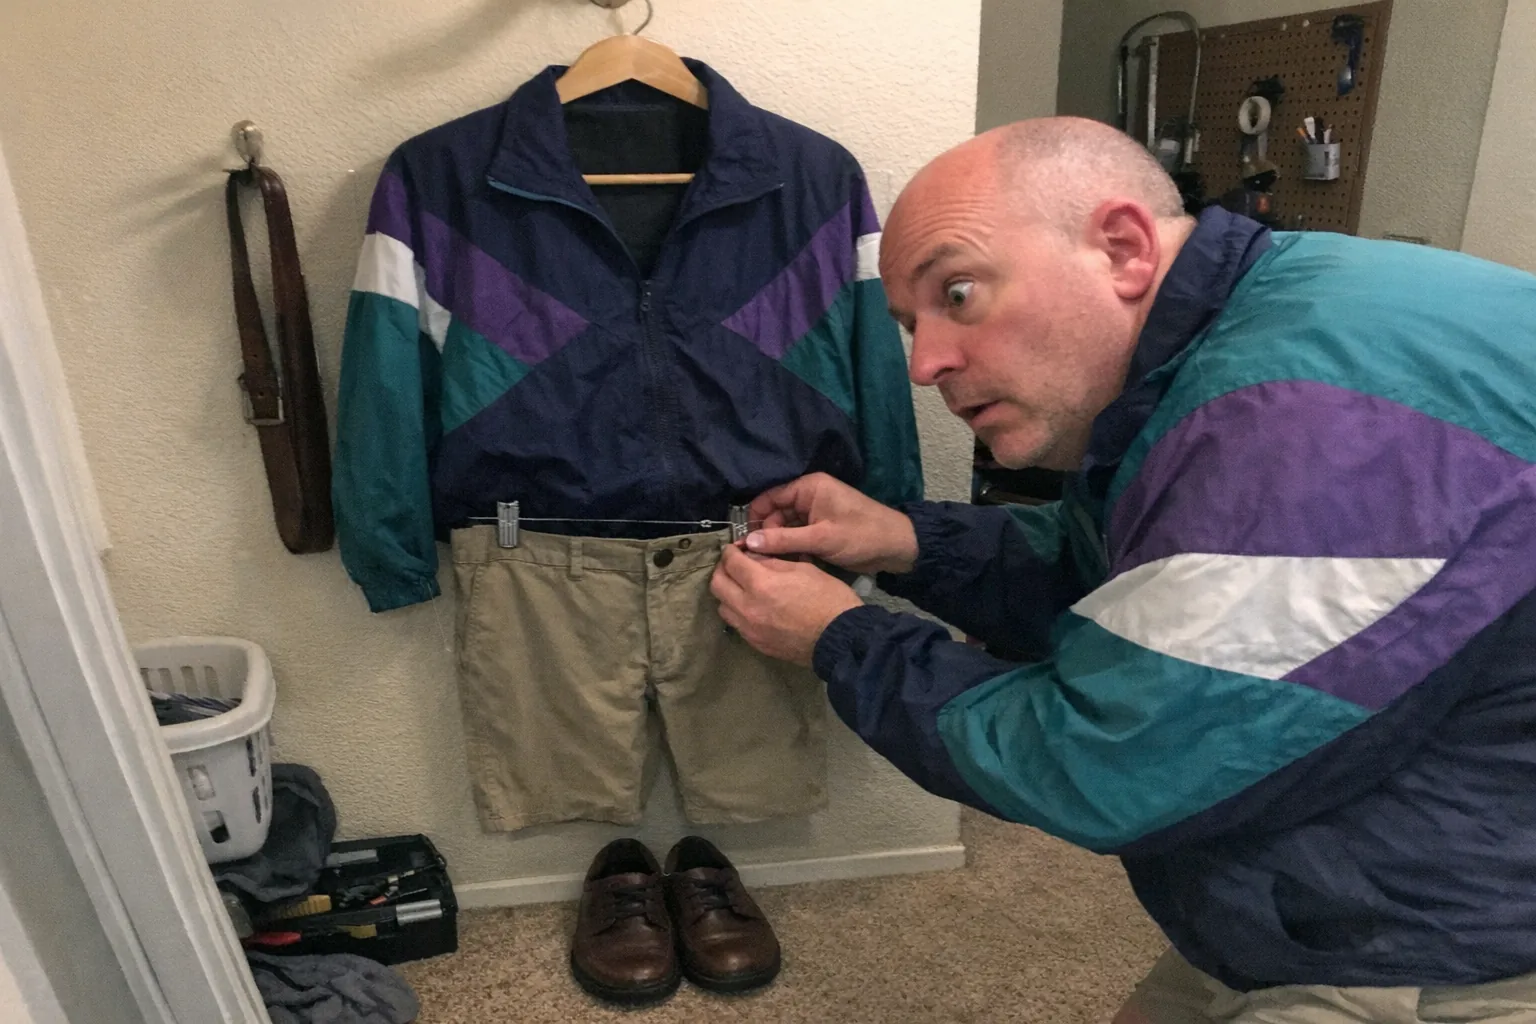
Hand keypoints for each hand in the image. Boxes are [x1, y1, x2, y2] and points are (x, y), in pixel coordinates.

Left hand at [711, 545, 862, 666]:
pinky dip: (738, 611)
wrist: (840, 639)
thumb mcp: (803, 568)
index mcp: (760, 584)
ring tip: (742, 587)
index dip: (730, 551)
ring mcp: (749, 629)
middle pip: (717, 584)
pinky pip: (736, 624)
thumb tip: (753, 556)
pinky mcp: (756, 644)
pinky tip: (752, 606)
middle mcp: (747, 607)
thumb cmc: (828, 598)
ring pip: (722, 606)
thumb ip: (772, 562)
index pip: (731, 562)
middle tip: (734, 564)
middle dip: (723, 569)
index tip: (735, 548)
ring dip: (727, 593)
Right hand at [744, 473, 918, 574]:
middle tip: (763, 560)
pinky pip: (798, 537)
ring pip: (786, 528)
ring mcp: (815, 513)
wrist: (897, 548)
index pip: (770, 497)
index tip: (747, 542)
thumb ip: (783, 540)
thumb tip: (748, 543)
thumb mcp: (820, 539)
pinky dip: (795, 550)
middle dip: (769, 536)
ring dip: (782, 546)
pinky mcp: (821, 529)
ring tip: (779, 565)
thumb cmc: (861, 536)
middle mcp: (809, 496)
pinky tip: (796, 566)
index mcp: (809, 488)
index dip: (756, 518)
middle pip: (775, 514)